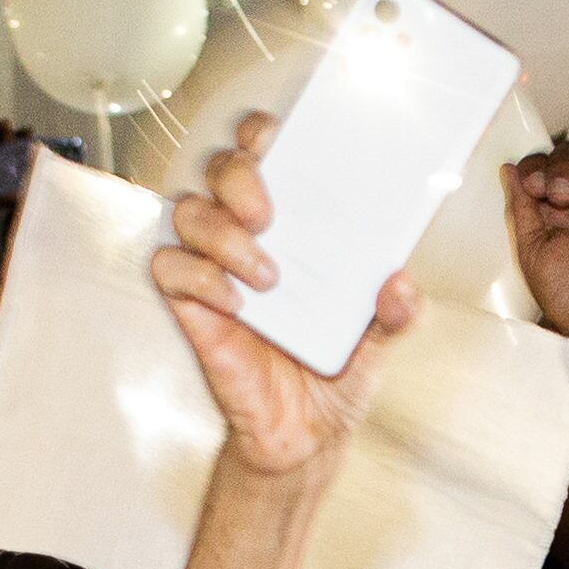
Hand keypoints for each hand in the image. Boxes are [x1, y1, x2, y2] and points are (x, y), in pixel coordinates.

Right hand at [154, 113, 409, 478]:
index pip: (266, 153)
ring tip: (266, 277)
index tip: (279, 140)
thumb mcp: (379, 339)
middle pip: (222, 167)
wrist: (306, 435)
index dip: (263, 133)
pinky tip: (235, 304)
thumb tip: (399, 283)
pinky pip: (169, 267)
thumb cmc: (334, 372)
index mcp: (295, 224)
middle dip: (240, 177)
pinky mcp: (191, 304)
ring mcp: (215, 266)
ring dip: (222, 233)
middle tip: (268, 215)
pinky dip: (198, 277)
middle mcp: (249, 234)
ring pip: (188, 211)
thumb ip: (396, 311)